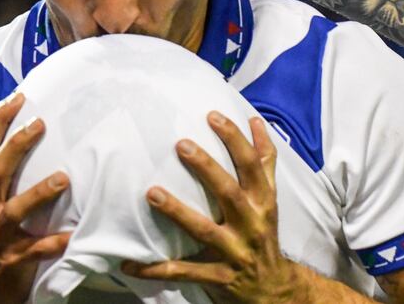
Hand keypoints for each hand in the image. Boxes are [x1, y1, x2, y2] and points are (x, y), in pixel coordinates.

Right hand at [0, 93, 70, 303]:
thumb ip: (3, 171)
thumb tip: (28, 131)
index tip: (17, 98)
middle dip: (16, 146)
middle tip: (40, 124)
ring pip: (15, 210)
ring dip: (38, 193)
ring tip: (63, 178)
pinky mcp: (13, 260)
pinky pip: (36, 250)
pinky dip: (53, 242)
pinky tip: (72, 235)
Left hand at [122, 111, 295, 303]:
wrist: (275, 289)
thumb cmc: (264, 233)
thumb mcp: (269, 198)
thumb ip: (264, 161)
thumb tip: (255, 120)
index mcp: (263, 201)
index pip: (251, 164)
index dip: (235, 139)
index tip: (212, 116)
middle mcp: (251, 223)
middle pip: (229, 191)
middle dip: (206, 167)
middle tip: (181, 144)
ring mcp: (235, 252)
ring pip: (204, 230)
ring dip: (178, 211)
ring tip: (152, 193)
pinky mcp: (218, 277)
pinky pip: (183, 272)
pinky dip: (156, 269)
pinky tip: (129, 264)